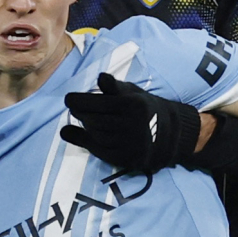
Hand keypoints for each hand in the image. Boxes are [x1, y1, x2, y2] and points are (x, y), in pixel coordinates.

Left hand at [61, 73, 201, 172]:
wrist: (169, 133)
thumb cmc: (143, 108)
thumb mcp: (132, 92)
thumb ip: (114, 87)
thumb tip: (100, 77)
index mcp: (133, 106)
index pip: (98, 103)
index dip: (79, 101)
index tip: (68, 100)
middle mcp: (132, 126)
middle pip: (94, 121)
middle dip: (80, 114)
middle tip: (75, 109)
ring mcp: (130, 145)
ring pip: (97, 137)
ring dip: (85, 129)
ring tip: (84, 121)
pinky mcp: (128, 159)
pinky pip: (101, 152)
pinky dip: (89, 143)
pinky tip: (85, 137)